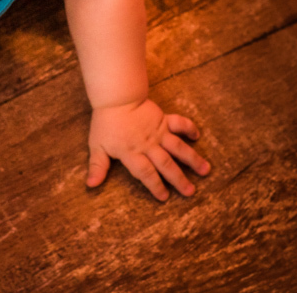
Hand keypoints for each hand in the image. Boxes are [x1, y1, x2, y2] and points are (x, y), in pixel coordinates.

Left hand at [86, 98, 209, 200]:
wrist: (116, 98)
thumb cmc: (105, 123)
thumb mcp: (97, 146)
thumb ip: (97, 166)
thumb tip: (91, 185)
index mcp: (131, 153)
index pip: (146, 173)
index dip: (155, 186)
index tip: (164, 197)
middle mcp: (148, 145)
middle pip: (165, 164)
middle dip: (179, 179)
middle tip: (190, 192)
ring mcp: (158, 132)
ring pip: (178, 147)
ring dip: (192, 159)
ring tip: (206, 170)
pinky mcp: (163, 119)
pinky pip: (179, 123)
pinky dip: (189, 128)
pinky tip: (197, 136)